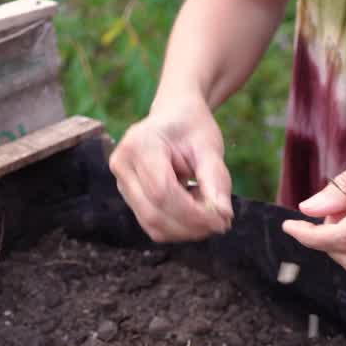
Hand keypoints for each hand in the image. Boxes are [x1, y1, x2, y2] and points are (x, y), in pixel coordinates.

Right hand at [109, 97, 234, 242]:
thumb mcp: (209, 147)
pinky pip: (153, 225)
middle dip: (191, 226)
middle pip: (154, 213)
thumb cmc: (192, 127)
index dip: (192, 212)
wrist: (173, 116)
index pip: (162, 191)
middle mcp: (122, 165)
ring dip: (186, 230)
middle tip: (222, 222)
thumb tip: (223, 215)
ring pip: (152, 225)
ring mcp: (121, 183)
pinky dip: (179, 227)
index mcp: (139, 144)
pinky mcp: (128, 198)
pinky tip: (196, 213)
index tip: (222, 219)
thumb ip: (216, 180)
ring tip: (209, 213)